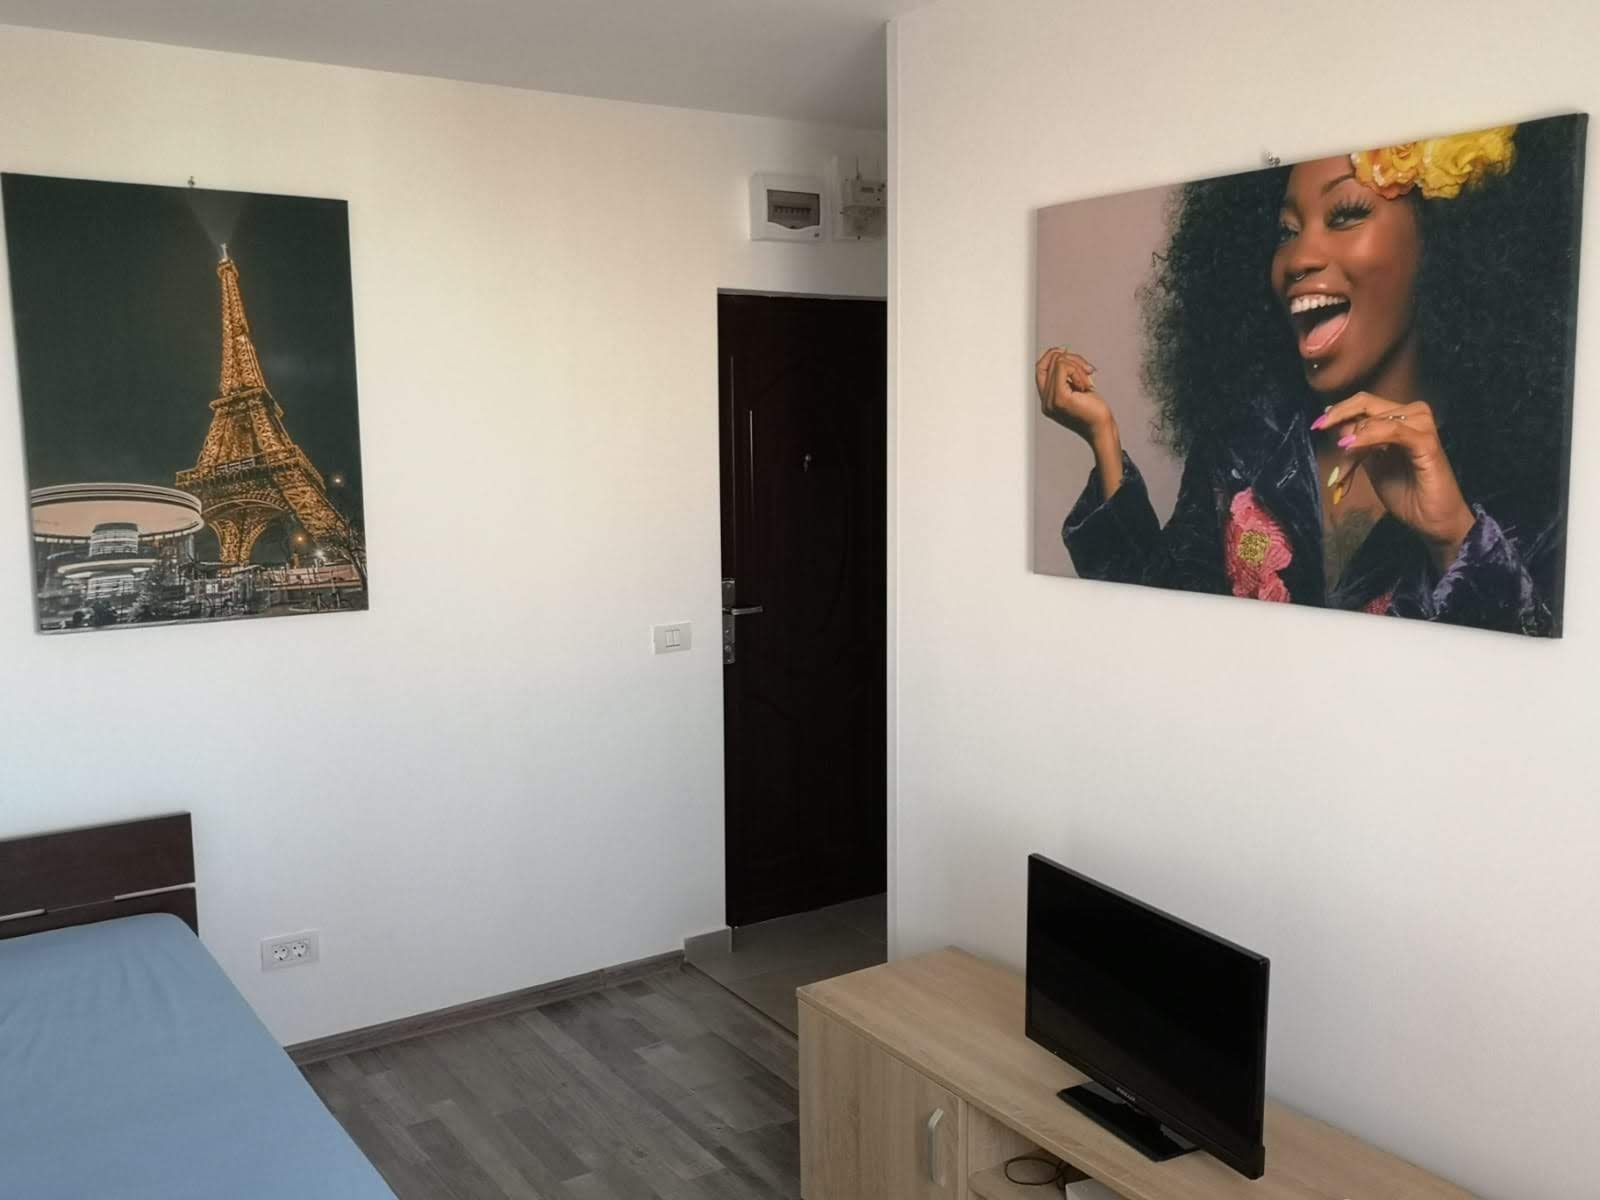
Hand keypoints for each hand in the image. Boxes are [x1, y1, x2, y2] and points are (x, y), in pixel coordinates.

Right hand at [1037, 347, 1123, 496]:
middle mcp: (1045, 401)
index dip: (1051, 355)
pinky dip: (1077, 370)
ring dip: (1077, 366)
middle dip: (1072, 359)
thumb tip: (1061, 352)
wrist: (1102, 429)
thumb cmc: (1094, 410)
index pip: (1040, 368)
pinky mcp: (1060, 398)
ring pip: (1058, 362)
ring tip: (1088, 382)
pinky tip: (1086, 385)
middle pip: (1050, 362)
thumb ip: (1066, 375)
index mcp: (1047, 399)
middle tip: (1088, 370)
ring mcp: (1051, 400)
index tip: (1066, 351)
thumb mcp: (1077, 388)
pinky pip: (1063, 368)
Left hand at [1313, 393, 1476, 571]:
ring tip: (1345, 472)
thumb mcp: (1371, 464)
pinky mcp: (1428, 442)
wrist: (1431, 519)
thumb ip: (1356, 443)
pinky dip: (1368, 437)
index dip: (1337, 412)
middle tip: (1318, 429)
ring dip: (1352, 443)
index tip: (1316, 426)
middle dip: (1339, 419)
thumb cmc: (1405, 492)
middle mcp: (1412, 415)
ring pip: (1374, 419)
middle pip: (1366, 402)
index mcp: (1398, 418)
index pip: (1362, 403)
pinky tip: (1350, 447)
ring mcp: (1421, 426)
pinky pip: (1392, 431)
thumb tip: (1333, 424)